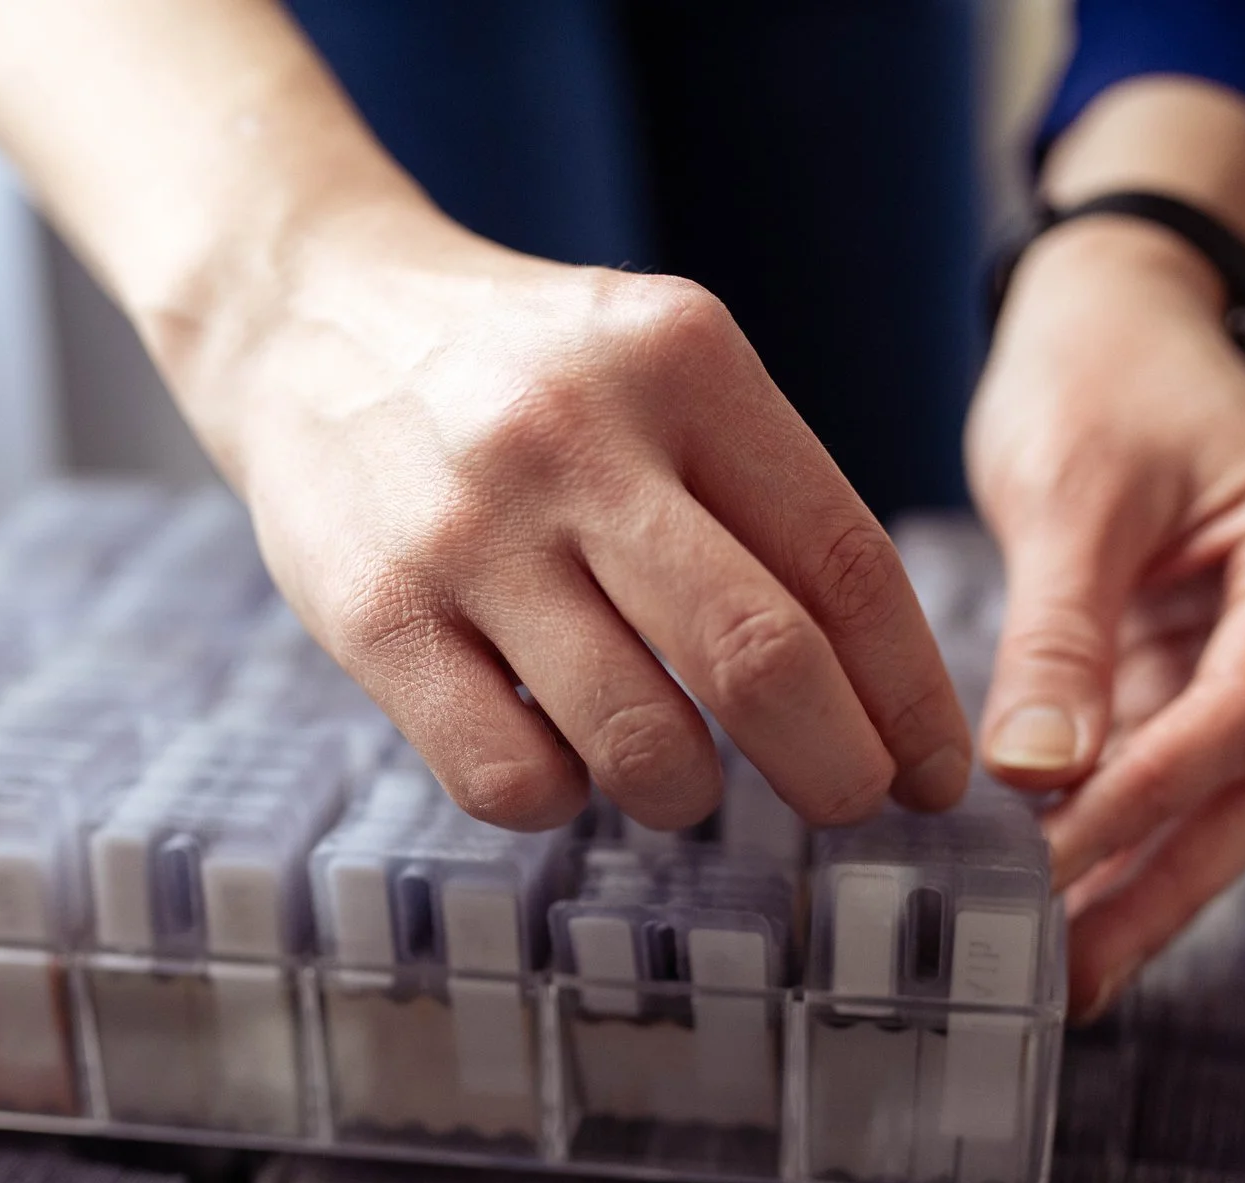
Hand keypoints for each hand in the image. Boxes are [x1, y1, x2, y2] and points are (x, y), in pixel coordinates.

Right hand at [194, 205, 971, 830]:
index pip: (846, 561)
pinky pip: (511, 777)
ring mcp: (469, 531)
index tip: (936, 772)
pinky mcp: (376, 615)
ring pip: (638, 743)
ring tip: (681, 776)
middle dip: (835, 770)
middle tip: (848, 805)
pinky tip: (559, 758)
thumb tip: (881, 691)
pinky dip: (561, 799)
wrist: (308, 315)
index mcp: (683, 361)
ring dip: (688, 793)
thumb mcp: (660, 365)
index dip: (911, 694)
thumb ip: (762, 493)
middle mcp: (577, 438)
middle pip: (762, 659)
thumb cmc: (526, 373)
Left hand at [967, 216, 1244, 1014]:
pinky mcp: (1199, 685)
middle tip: (1070, 979)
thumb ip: (1060, 635)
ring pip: (1212, 807)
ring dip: (1136, 887)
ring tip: (1052, 976)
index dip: (1152, 799)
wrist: (1106, 321)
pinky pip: (1165, 784)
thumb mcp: (1075, 493)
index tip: (1058, 865)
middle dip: (1157, 888)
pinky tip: (1051, 908)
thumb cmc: (1104, 374)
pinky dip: (1111, 843)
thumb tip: (1036, 774)